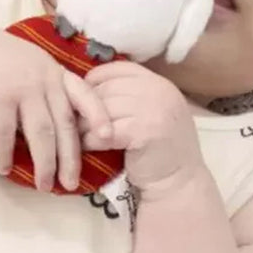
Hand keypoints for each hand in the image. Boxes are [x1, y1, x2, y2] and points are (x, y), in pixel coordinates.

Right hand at [0, 18, 110, 190]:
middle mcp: (44, 80)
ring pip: (40, 133)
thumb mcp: (32, 68)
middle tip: (70, 184)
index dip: (99, 116)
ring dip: (43, 163)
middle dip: (69, 158)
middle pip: (63, 124)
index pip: (85, 95)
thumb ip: (48, 90)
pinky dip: (5, 154)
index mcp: (55, 73)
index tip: (109, 137)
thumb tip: (62, 128)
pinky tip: (5, 169)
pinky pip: (4, 134)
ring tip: (43, 185)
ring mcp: (21, 88)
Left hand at [81, 61, 203, 195]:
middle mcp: (160, 90)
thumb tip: (83, 87)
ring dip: (85, 125)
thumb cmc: (157, 152)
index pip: (117, 68)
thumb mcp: (147, 115)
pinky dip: (92, 140)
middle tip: (73, 123)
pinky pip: (106, 130)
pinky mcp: (146, 131)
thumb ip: (127, 98)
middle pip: (107, 87)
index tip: (81, 99)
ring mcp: (156, 109)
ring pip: (104, 108)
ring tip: (78, 137)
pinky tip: (89, 148)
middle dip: (85, 106)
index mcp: (159, 83)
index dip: (94, 81)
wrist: (179, 183)